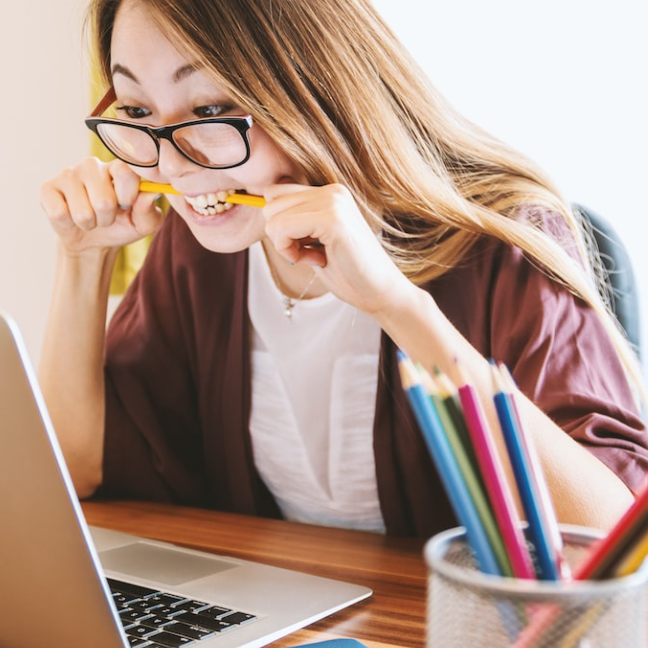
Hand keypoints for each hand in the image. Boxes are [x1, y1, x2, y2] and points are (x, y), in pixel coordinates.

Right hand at [40, 157, 163, 254]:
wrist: (94, 241)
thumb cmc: (122, 225)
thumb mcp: (143, 223)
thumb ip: (149, 210)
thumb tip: (149, 194)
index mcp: (118, 168)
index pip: (125, 172)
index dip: (128, 196)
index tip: (127, 205)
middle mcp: (92, 165)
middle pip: (104, 200)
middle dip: (107, 218)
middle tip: (106, 216)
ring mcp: (68, 174)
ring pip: (83, 212)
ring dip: (89, 223)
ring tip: (90, 218)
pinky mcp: (48, 188)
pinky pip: (60, 213)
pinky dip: (69, 224)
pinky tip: (70, 216)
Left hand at [262, 182, 415, 315]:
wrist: (379, 292)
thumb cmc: (347, 272)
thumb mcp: (314, 240)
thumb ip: (295, 221)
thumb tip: (262, 207)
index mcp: (329, 192)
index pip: (275, 193)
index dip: (280, 225)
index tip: (304, 245)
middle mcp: (332, 190)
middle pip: (270, 203)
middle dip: (280, 235)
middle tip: (308, 253)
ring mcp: (333, 202)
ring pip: (273, 216)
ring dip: (285, 245)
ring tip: (314, 256)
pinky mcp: (332, 219)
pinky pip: (283, 228)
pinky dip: (290, 251)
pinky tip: (315, 260)